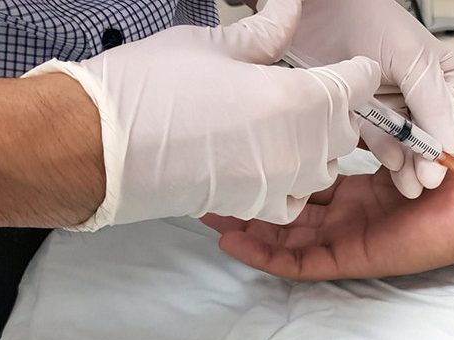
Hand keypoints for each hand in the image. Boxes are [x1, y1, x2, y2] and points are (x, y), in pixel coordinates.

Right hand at [24, 0, 381, 230]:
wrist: (96, 146)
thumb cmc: (148, 88)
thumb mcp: (211, 45)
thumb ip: (265, 31)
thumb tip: (292, 5)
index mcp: (295, 99)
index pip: (357, 84)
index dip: (355, 71)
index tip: (347, 65)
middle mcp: (298, 147)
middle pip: (346, 127)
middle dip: (336, 107)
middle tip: (309, 90)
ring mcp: (278, 182)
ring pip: (327, 164)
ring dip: (318, 144)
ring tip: (288, 124)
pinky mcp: (254, 205)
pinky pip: (297, 197)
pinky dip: (294, 182)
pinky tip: (273, 162)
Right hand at [201, 141, 453, 280]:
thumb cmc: (449, 168)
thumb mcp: (399, 139)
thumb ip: (368, 129)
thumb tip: (332, 104)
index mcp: (355, 191)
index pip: (302, 188)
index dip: (270, 175)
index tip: (240, 158)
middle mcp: (346, 217)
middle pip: (284, 216)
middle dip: (248, 202)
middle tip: (208, 188)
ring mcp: (347, 240)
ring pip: (284, 241)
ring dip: (246, 228)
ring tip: (206, 211)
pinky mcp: (351, 259)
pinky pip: (300, 263)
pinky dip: (265, 255)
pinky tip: (233, 241)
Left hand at [287, 0, 453, 197]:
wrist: (317, 9)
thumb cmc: (369, 19)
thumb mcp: (411, 59)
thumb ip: (435, 103)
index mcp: (445, 77)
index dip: (453, 140)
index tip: (444, 158)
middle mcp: (422, 94)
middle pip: (434, 137)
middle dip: (431, 159)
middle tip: (425, 180)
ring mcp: (393, 105)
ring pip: (407, 144)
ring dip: (410, 163)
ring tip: (411, 184)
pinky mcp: (364, 113)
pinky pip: (379, 139)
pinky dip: (385, 152)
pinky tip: (391, 162)